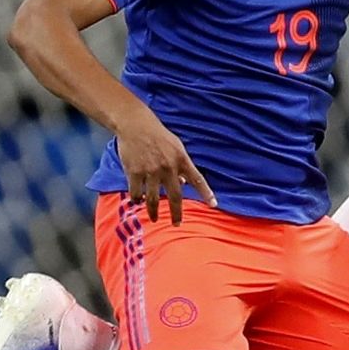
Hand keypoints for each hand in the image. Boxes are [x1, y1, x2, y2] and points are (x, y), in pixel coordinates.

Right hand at [116, 105, 215, 224]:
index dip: (206, 193)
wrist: (135, 125)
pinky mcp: (134, 172)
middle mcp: (168, 167)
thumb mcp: (176, 147)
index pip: (198, 179)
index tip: (214, 204)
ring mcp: (151, 171)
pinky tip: (138, 202)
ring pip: (153, 199)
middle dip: (176, 213)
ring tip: (154, 218)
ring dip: (153, 212)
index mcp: (181, 159)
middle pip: (175, 196)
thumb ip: (181, 165)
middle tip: (177, 224)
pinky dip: (137, 199)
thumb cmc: (158, 136)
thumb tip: (184, 184)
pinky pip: (136, 192)